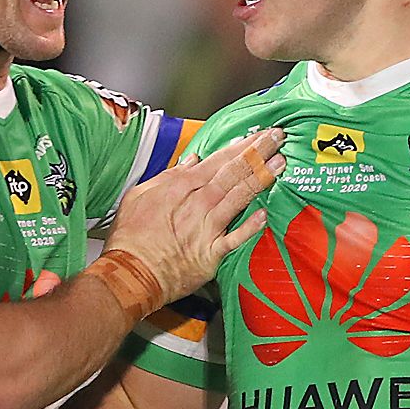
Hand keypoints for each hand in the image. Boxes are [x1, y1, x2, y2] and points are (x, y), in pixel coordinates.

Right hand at [104, 128, 284, 303]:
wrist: (130, 274)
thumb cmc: (131, 238)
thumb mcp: (139, 196)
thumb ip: (168, 176)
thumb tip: (192, 161)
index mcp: (181, 186)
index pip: (219, 159)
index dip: (242, 145)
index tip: (260, 134)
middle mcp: (198, 203)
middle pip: (234, 172)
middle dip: (258, 153)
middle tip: (278, 138)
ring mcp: (207, 228)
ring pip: (239, 197)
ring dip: (261, 179)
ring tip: (280, 164)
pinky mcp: (211, 253)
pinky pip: (235, 238)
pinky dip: (249, 227)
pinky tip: (264, 214)